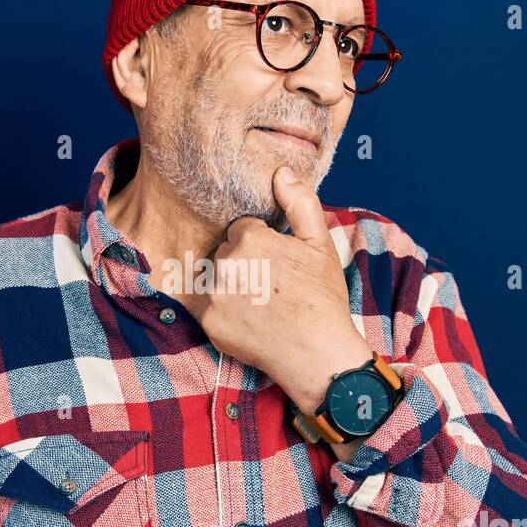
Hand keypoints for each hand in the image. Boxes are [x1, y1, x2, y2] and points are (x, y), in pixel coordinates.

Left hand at [171, 166, 374, 416]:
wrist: (317, 354)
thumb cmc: (321, 298)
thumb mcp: (320, 244)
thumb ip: (300, 202)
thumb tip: (281, 172)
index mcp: (249, 239)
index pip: (241, 230)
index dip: (262, 246)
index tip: (278, 265)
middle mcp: (225, 263)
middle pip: (224, 252)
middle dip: (242, 264)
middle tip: (270, 286)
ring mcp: (213, 294)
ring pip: (213, 277)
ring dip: (228, 285)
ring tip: (258, 304)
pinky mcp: (207, 322)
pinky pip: (205, 305)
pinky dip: (221, 310)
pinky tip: (247, 319)